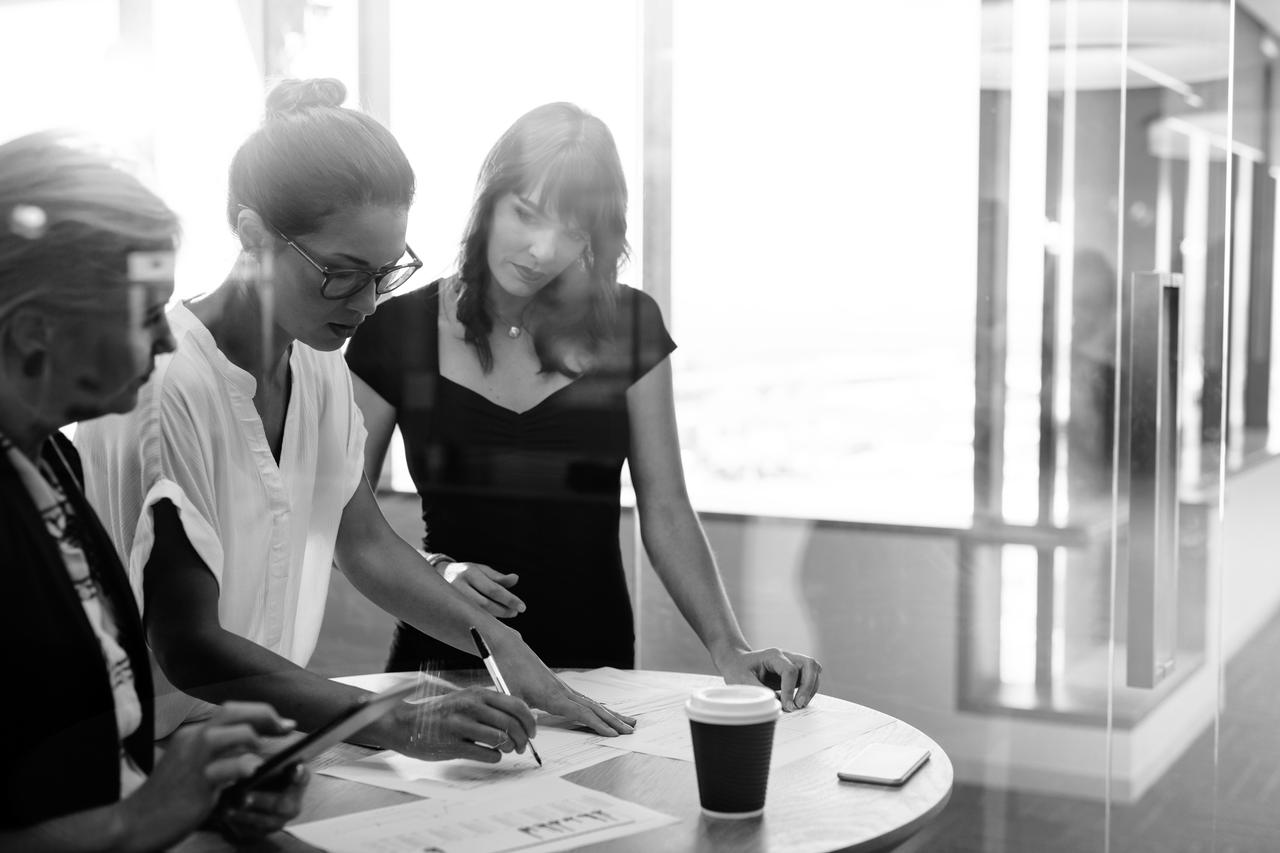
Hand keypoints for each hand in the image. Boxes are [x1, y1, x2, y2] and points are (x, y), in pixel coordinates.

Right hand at [118, 702, 296, 850]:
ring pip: (232, 733)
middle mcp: (193, 741)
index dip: (261, 712)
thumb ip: (219, 756)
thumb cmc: (167, 798)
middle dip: (266, 715)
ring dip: (256, 739)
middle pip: (234, 711)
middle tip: (285, 728)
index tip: (283, 723)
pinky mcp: (196, 784)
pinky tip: (253, 772)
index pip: (231, 710)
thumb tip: (254, 751)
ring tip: (265, 754)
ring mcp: (194, 761)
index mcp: (193, 735)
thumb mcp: (192, 768)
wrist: (135, 823)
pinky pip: (226, 768)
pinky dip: (244, 767)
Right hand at [376, 685, 537, 761]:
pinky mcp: (452, 745)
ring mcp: (461, 725)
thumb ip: (491, 706)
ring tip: (506, 750)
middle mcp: (470, 706)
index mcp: (477, 693)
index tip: (532, 731)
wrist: (406, 723)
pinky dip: (494, 757)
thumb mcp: (466, 700)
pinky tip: (490, 755)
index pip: (516, 705)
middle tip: (522, 746)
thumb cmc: (441, 714)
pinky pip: (485, 754)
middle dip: (523, 738)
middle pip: (511, 723)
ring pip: (501, 739)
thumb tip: (522, 718)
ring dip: (509, 748)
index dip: (529, 721)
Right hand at [441, 561, 525, 617]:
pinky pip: (470, 617)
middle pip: (485, 604)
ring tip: (508, 613)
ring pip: (476, 613)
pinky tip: (494, 620)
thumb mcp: (482, 570)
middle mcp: (459, 585)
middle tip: (515, 612)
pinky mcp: (449, 609)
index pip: (493, 589)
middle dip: (503, 610)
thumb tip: (516, 579)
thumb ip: (499, 577)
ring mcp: (452, 598)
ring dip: (496, 617)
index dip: (509, 599)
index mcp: (470, 573)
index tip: (522, 607)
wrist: (439, 575)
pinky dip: (485, 620)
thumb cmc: (467, 573)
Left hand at [493, 638, 635, 735]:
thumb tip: (523, 741)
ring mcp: (563, 688)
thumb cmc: (506, 670)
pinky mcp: (560, 687)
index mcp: (552, 695)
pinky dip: (599, 708)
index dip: (597, 725)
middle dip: (614, 720)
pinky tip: (606, 712)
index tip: (613, 735)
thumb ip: (516, 718)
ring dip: (611, 714)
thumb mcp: (508, 696)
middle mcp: (562, 691)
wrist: (508, 647)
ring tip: (629, 722)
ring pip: (592, 703)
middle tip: (631, 731)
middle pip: (594, 708)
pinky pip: (585, 701)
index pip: (581, 713)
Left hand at [715, 647, 821, 711]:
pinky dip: (809, 690)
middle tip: (798, 705)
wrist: (736, 662)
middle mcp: (786, 656)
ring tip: (799, 704)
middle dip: (808, 687)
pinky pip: (810, 678)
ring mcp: (792, 662)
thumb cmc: (738, 669)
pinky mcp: (795, 672)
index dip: (790, 690)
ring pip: (814, 670)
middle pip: (810, 665)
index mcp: (773, 655)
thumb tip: (779, 705)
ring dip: (811, 688)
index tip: (787, 706)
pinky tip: (798, 701)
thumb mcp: (743, 681)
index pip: (790, 670)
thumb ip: (761, 692)